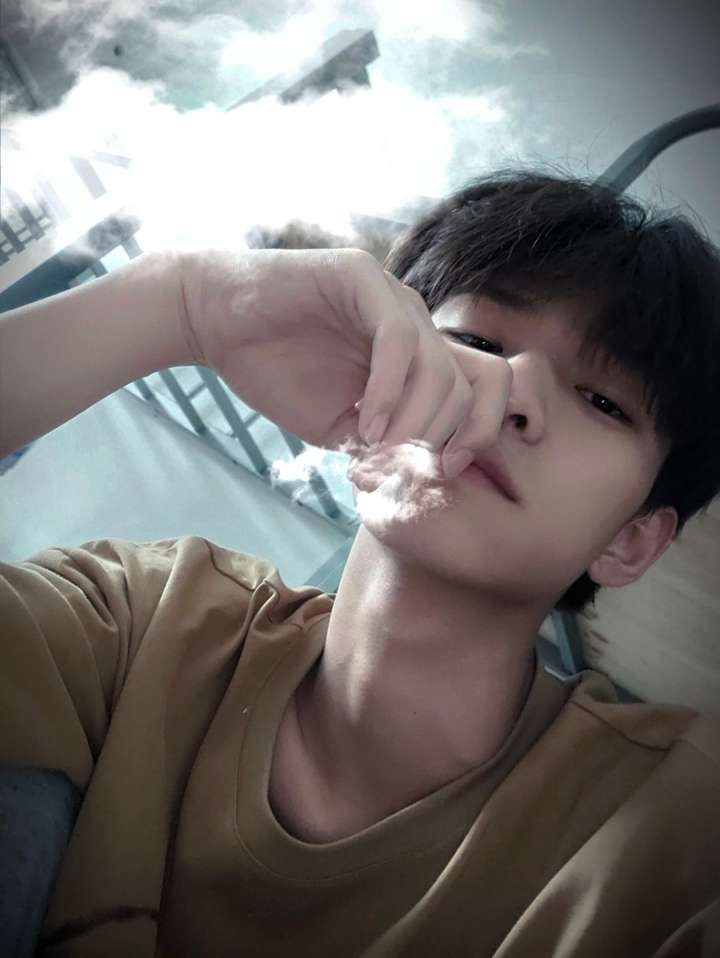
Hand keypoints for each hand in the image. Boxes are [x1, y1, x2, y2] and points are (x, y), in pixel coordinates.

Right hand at [179, 248, 511, 476]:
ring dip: (411, 423)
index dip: (479, 434)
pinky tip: (363, 422)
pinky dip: (387, 390)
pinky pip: (398, 339)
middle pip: (472, 383)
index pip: (484, 388)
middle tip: (398, 469)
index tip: (444, 473)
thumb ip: (381, 447)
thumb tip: (419, 480)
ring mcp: (392, 295)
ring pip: (439, 367)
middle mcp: (415, 322)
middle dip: (437, 439)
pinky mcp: (360, 276)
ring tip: (371, 448)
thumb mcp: (339, 427)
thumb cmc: (275, 372)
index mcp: (418, 355)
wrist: (214, 325)